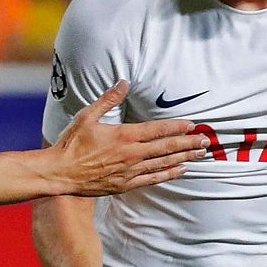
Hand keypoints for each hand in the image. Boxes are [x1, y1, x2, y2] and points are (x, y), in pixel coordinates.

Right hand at [51, 81, 204, 195]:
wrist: (60, 173)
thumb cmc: (71, 144)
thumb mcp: (87, 116)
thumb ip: (108, 99)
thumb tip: (123, 82)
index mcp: (124, 135)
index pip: (158, 130)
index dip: (177, 127)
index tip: (193, 125)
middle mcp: (131, 154)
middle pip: (166, 147)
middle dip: (188, 143)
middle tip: (206, 141)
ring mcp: (130, 171)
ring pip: (163, 163)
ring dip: (183, 158)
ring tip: (200, 155)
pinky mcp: (125, 184)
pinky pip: (153, 179)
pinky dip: (168, 174)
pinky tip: (180, 170)